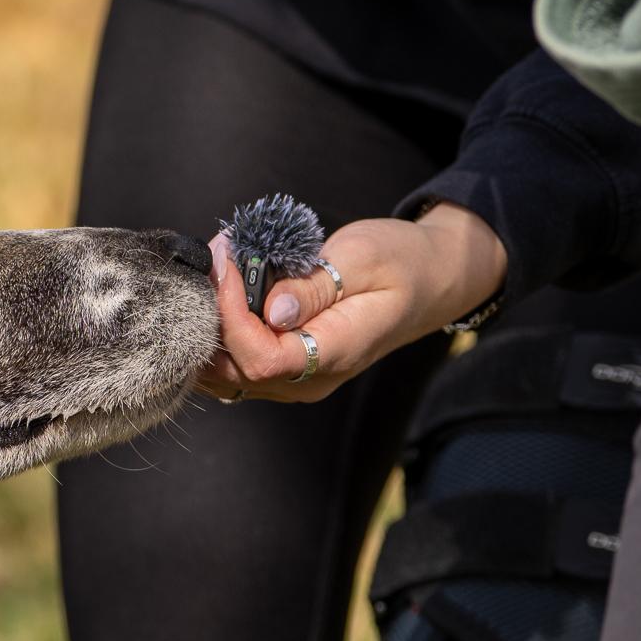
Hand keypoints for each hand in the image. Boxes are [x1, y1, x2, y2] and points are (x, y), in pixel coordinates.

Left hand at [195, 202, 506, 404]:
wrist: (430, 281)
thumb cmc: (401, 262)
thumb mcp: (364, 258)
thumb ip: (316, 287)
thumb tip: (273, 311)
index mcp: (335, 354)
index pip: (263, 358)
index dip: (232, 316)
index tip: (228, 265)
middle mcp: (311, 380)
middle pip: (235, 372)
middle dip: (213, 317)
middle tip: (214, 259)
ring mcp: (297, 381)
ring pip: (228, 375)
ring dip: (209, 327)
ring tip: (216, 272)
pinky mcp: (288, 370)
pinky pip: (238, 366)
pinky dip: (220, 335)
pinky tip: (221, 294)